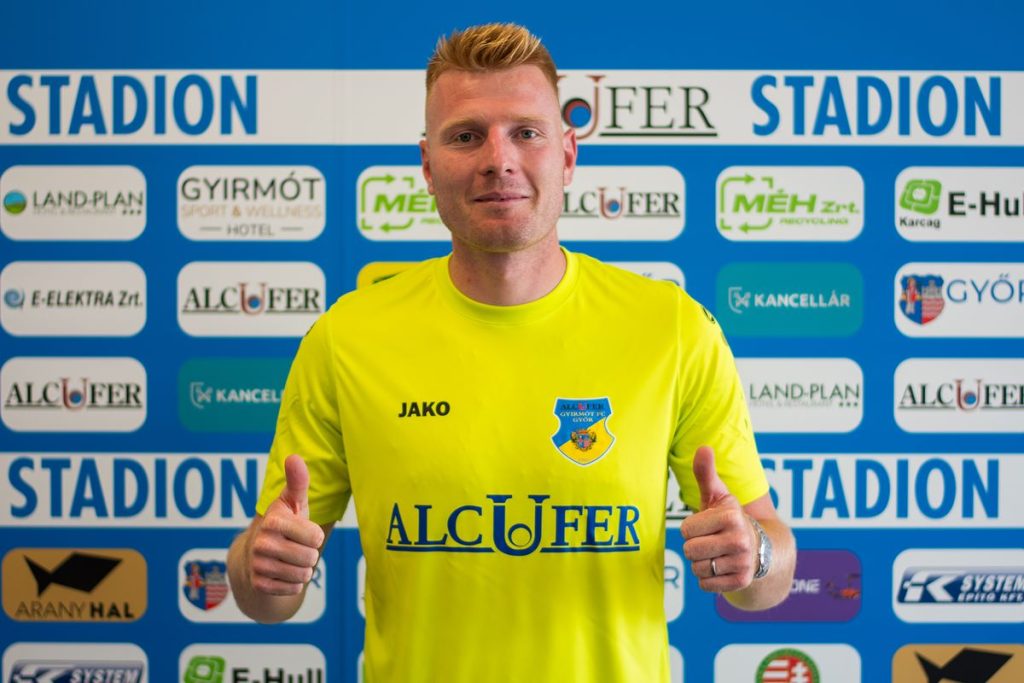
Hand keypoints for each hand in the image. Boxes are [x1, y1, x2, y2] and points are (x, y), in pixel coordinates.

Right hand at [247, 454, 325, 594]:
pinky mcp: (259, 585)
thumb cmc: (284, 523)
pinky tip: (282, 573)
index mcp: (273, 522)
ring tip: (291, 559)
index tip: (303, 532)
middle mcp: (262, 544)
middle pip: (310, 558)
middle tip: (297, 547)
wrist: (257, 554)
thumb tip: (294, 457)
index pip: (315, 537)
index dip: (314, 536)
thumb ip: (297, 482)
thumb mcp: (292, 502)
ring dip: (302, 569)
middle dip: (309, 554)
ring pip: (303, 575)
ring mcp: (258, 566)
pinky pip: (293, 589)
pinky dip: (293, 583)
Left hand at [680, 445, 757, 592]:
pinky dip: (708, 579)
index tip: (706, 525)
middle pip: (690, 551)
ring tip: (716, 554)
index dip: (691, 528)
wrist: (758, 547)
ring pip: (697, 569)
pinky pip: (706, 585)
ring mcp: (743, 563)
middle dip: (695, 547)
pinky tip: (721, 568)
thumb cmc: (728, 519)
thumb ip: (706, 474)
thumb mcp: (717, 496)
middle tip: (710, 541)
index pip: (687, 530)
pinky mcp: (741, 582)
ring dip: (701, 563)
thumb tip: (703, 447)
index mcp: (731, 516)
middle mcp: (740, 540)